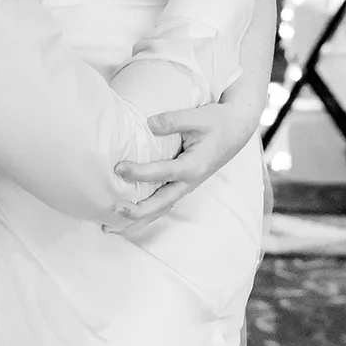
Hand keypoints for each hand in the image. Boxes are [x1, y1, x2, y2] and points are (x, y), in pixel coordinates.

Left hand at [107, 100, 260, 234]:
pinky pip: (162, 204)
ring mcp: (186, 187)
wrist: (236, 130)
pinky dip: (144, 215)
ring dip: (136, 221)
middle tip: (113, 210)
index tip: (119, 168)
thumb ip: (173, 120)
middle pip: (161, 203)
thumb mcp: (198, 117)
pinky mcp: (182, 185)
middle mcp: (190, 182)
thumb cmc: (217, 122)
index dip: (140, 172)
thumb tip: (148, 124)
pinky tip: (125, 220)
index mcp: (194, 166)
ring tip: (109, 229)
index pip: (163, 173)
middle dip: (137, 211)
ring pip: (160, 210)